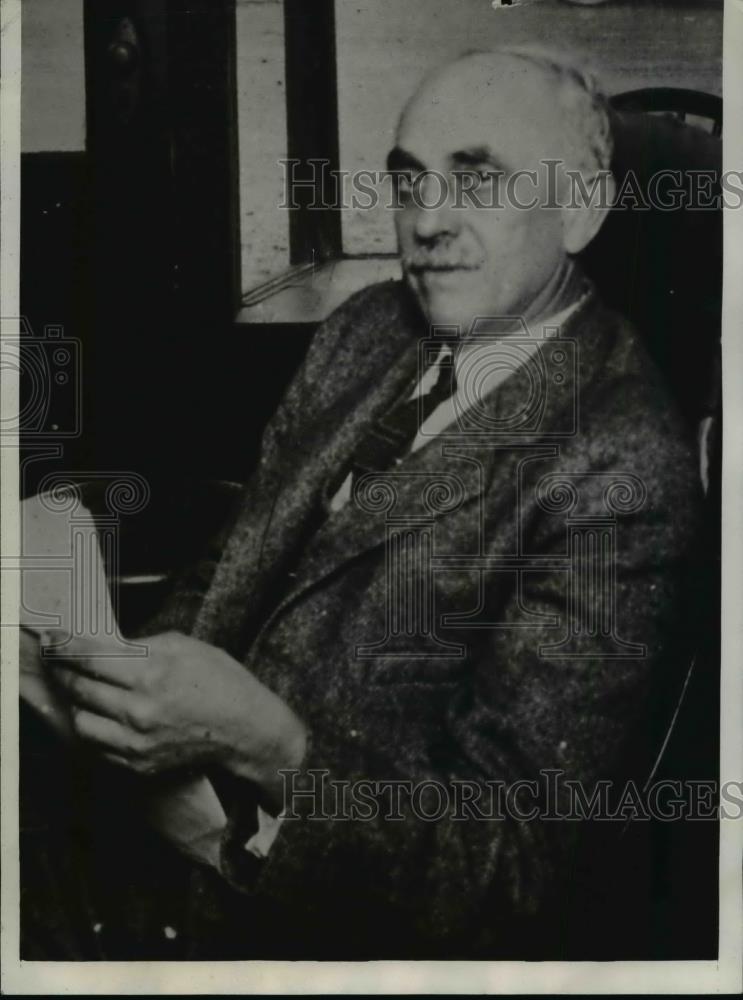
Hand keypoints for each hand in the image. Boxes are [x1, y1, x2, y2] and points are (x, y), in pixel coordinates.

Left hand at [49, 631, 305, 808]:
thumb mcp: (184, 646)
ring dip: (77, 703)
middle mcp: (138, 710)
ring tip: (83, 690)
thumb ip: (140, 646)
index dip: (64, 646)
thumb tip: (107, 648)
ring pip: (80, 721)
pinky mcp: (137, 762)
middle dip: (64, 671)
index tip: (51, 640)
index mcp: (150, 674)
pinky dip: (94, 727)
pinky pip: (97, 746)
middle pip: (79, 688)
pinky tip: (102, 713)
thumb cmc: (221, 682)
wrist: (245, 729)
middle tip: (60, 661)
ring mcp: (136, 741)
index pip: (89, 657)